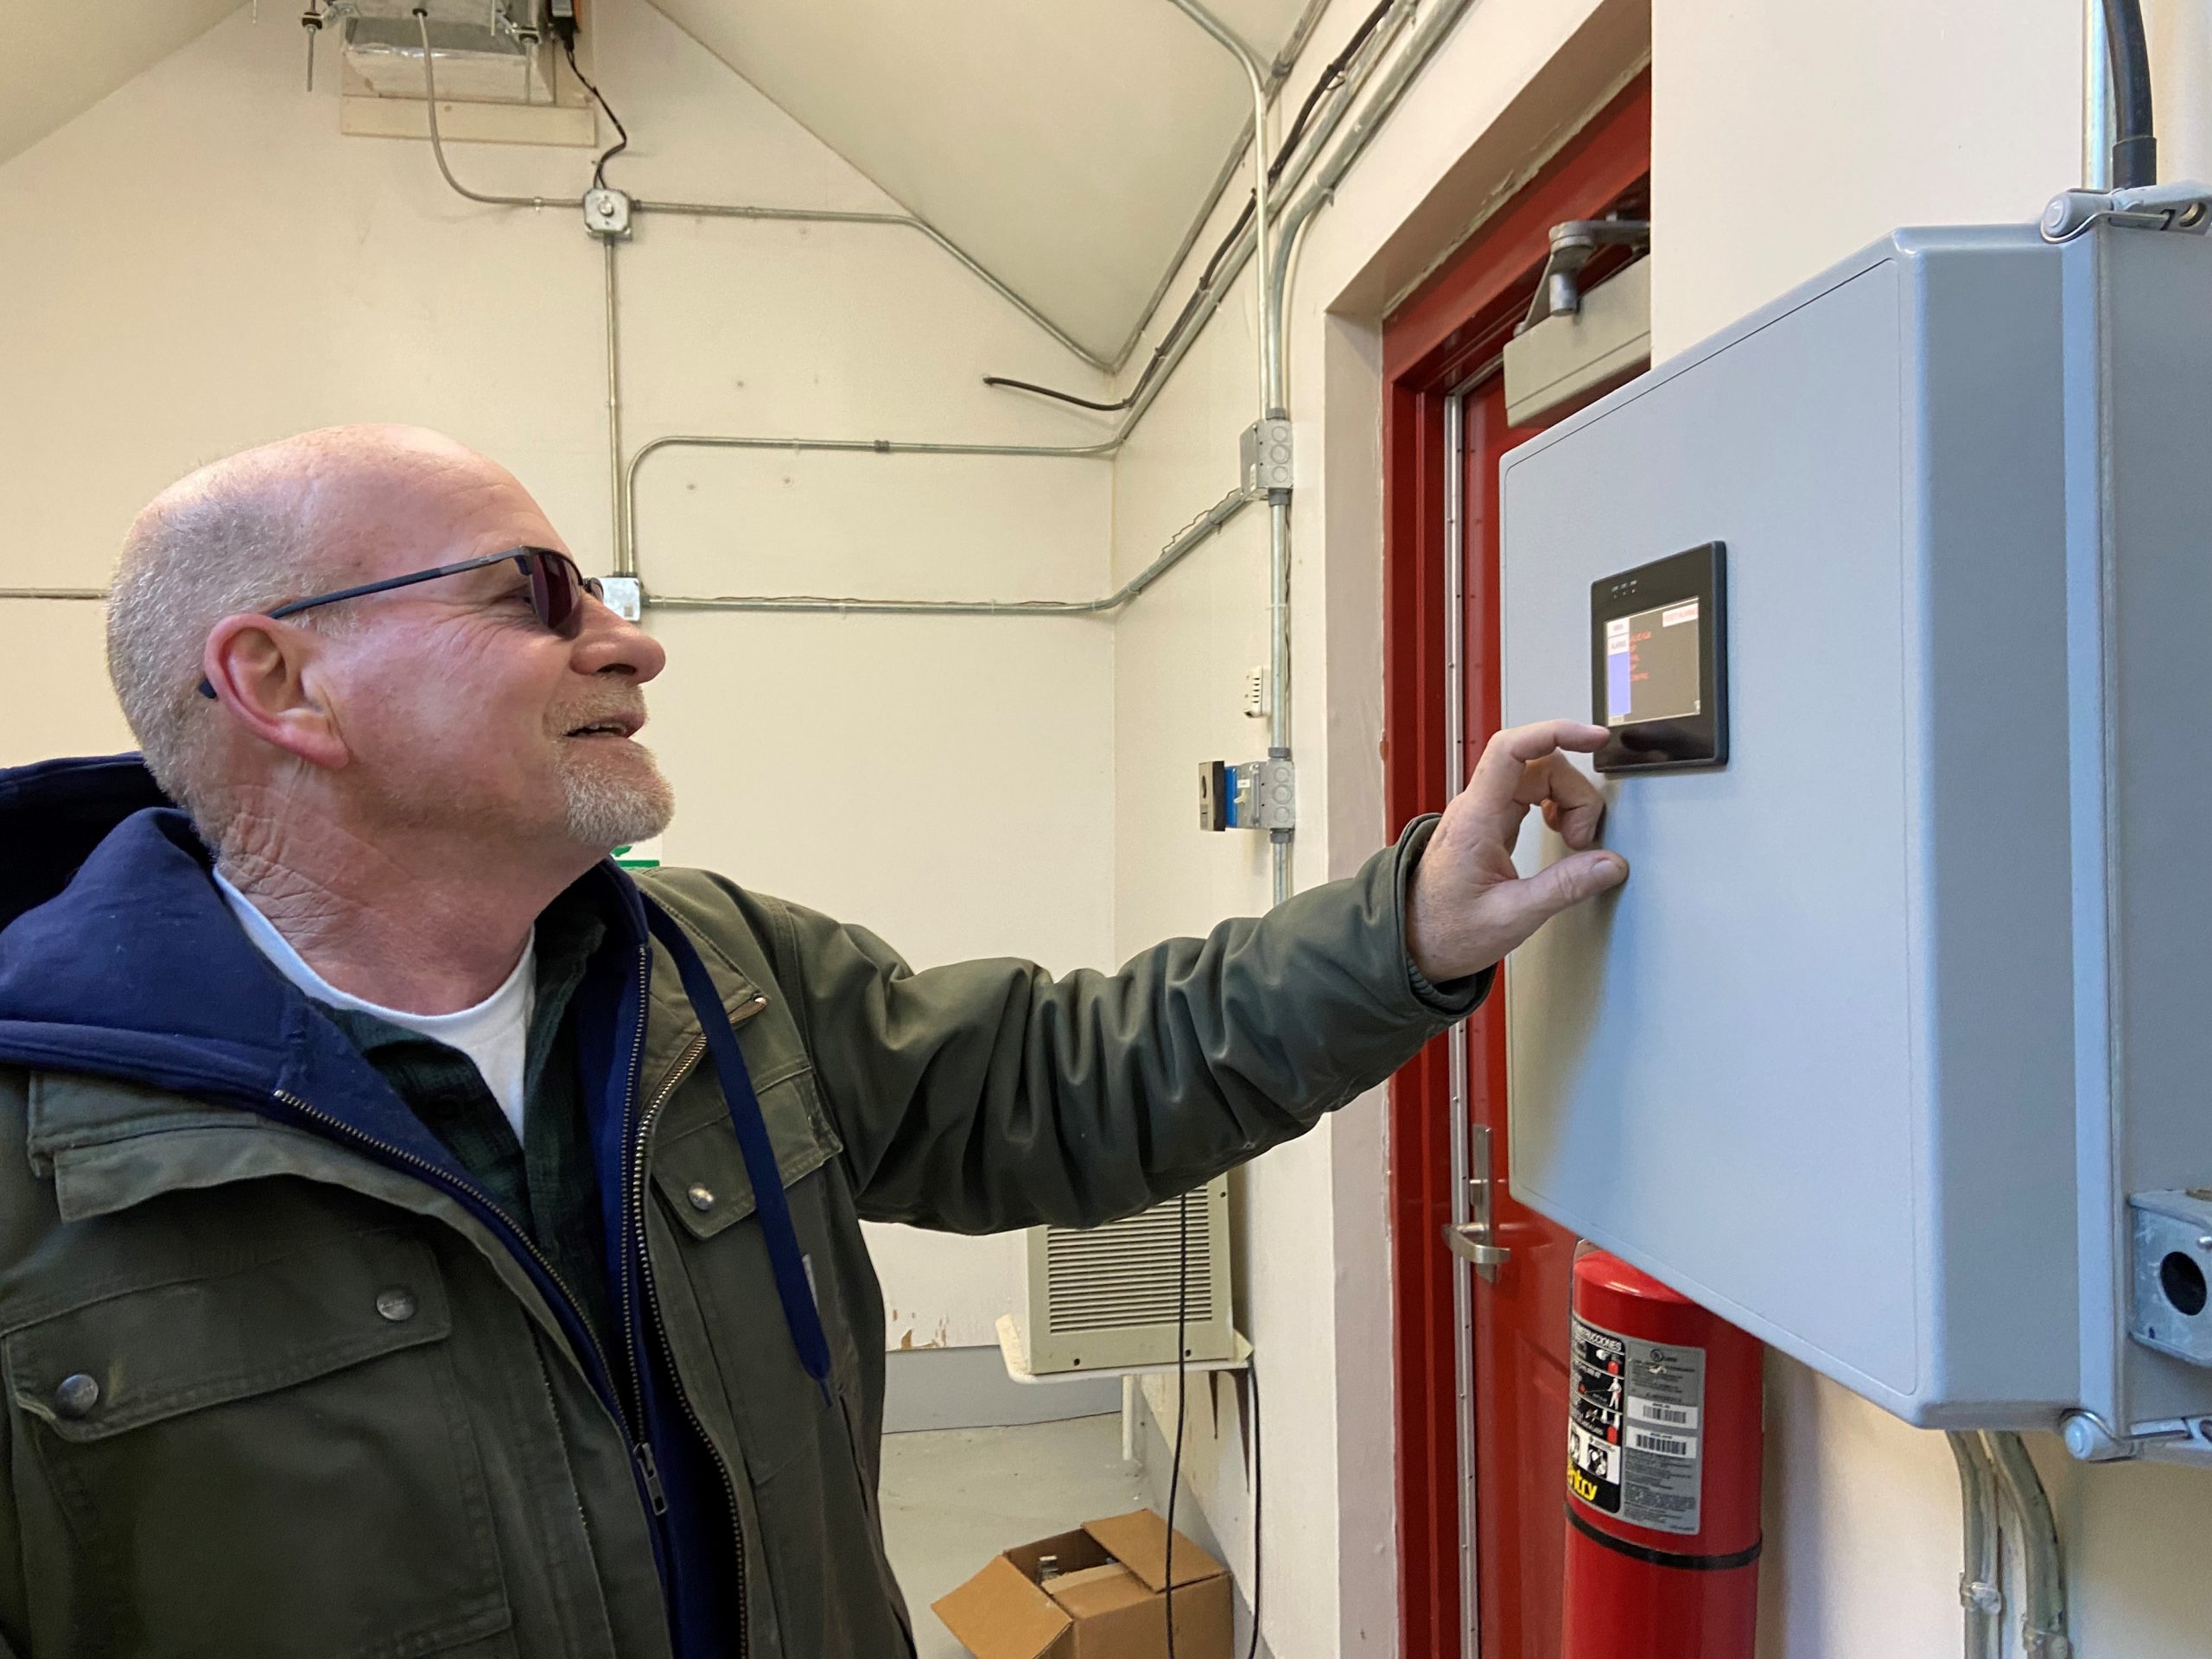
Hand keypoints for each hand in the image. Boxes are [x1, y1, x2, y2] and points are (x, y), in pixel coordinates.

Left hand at [1405, 719, 1628, 981]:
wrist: (1412, 944)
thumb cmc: (1445, 931)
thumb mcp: (1512, 916)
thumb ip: (1563, 888)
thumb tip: (1609, 865)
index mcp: (1475, 819)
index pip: (1512, 749)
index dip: (1557, 732)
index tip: (1594, 738)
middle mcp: (1476, 807)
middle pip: (1538, 764)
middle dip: (1574, 793)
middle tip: (1583, 840)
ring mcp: (1482, 813)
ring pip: (1537, 777)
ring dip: (1568, 801)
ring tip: (1574, 841)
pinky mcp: (1489, 824)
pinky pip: (1530, 794)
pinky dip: (1557, 807)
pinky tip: (1562, 832)